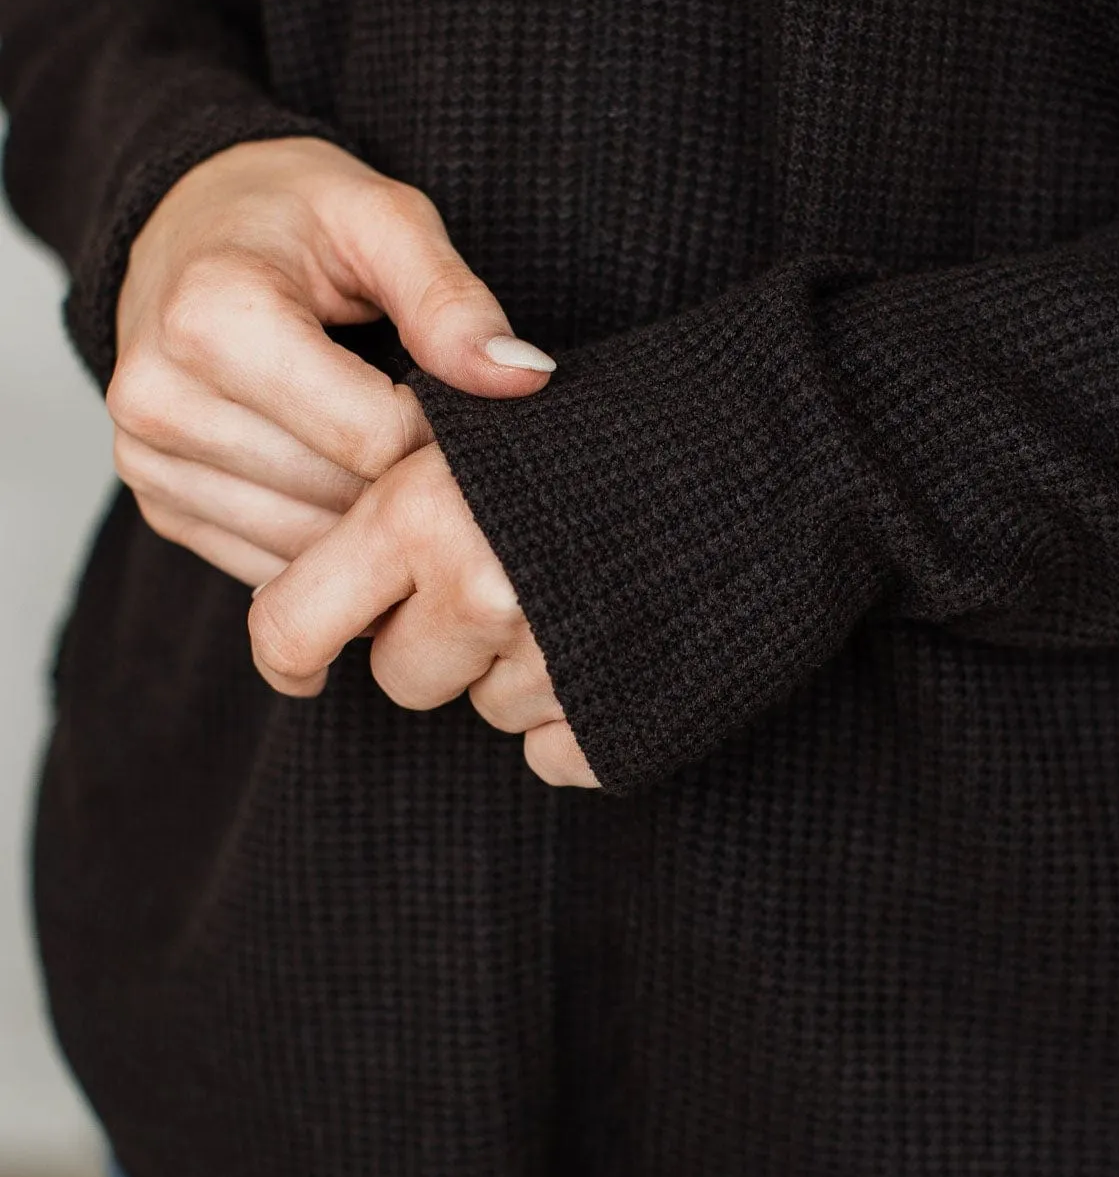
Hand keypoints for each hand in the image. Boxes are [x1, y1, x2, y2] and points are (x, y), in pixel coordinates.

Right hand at [108, 136, 555, 586]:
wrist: (189, 230)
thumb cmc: (294, 216)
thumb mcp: (383, 219)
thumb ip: (451, 300)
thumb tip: (524, 378)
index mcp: (211, 318)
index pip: (371, 436)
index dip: (441, 429)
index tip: (464, 399)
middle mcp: (159, 400)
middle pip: (338, 499)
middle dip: (407, 480)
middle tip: (449, 440)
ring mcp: (148, 463)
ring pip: (308, 549)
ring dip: (372, 523)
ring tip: (404, 463)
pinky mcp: (159, 506)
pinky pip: (272, 566)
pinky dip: (329, 544)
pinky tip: (355, 491)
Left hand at [247, 439, 599, 788]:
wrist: (773, 452)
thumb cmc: (593, 427)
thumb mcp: (472, 421)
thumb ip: (391, 482)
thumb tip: (291, 576)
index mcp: (423, 510)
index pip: (291, 627)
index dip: (288, 655)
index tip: (300, 663)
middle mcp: (482, 588)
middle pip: (400, 677)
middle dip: (433, 640)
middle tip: (495, 571)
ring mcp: (554, 656)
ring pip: (488, 709)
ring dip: (515, 667)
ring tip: (575, 587)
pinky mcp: (618, 713)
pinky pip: (553, 755)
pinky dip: (577, 713)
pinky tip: (610, 646)